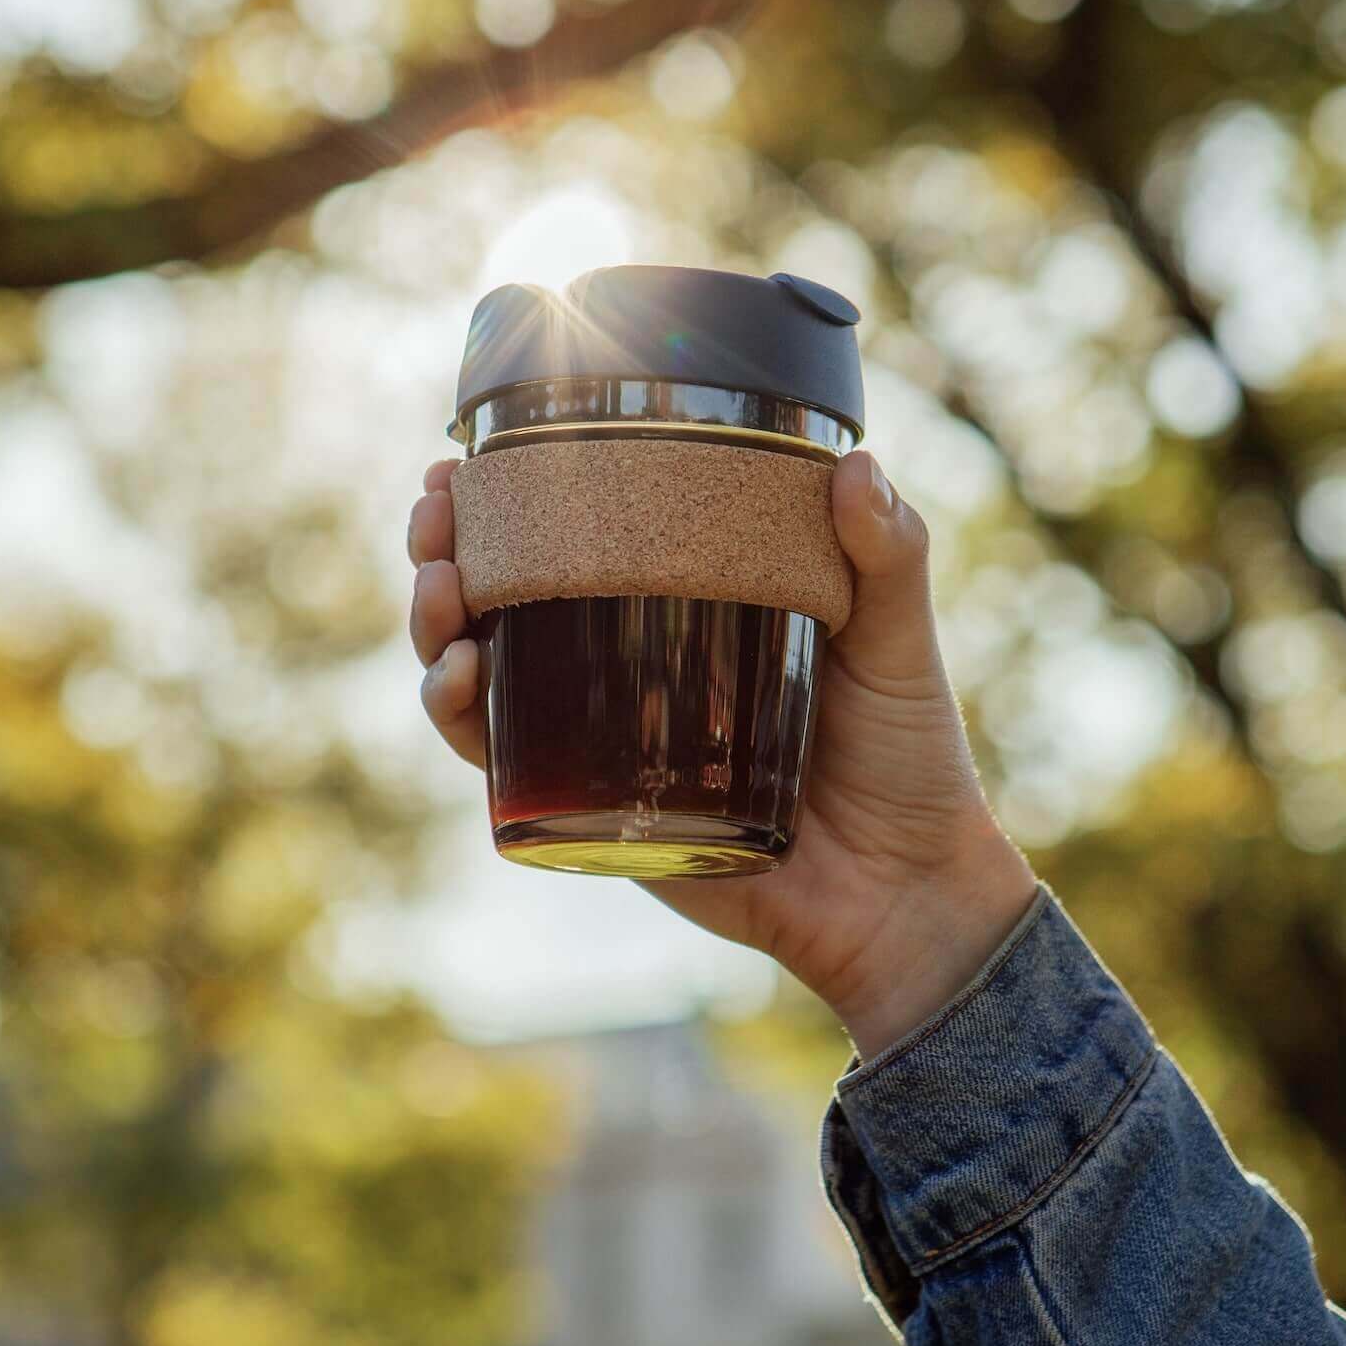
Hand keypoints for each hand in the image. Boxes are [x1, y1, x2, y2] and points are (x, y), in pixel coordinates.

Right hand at [407, 450, 1036, 1057]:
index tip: (472, 453)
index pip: (581, 537)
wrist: (904, 891)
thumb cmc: (908, 760)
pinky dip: (466, 721)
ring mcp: (606, 741)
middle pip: (509, 597)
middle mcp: (631, 668)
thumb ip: (890, 556)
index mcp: (687, 608)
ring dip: (437, 626)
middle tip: (438, 514)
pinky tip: (464, 680)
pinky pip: (506, 767)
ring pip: (486, 674)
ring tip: (441, 587)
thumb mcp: (898, 642)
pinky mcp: (594, 814)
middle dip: (451, 547)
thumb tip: (857, 463)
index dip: (514, 495)